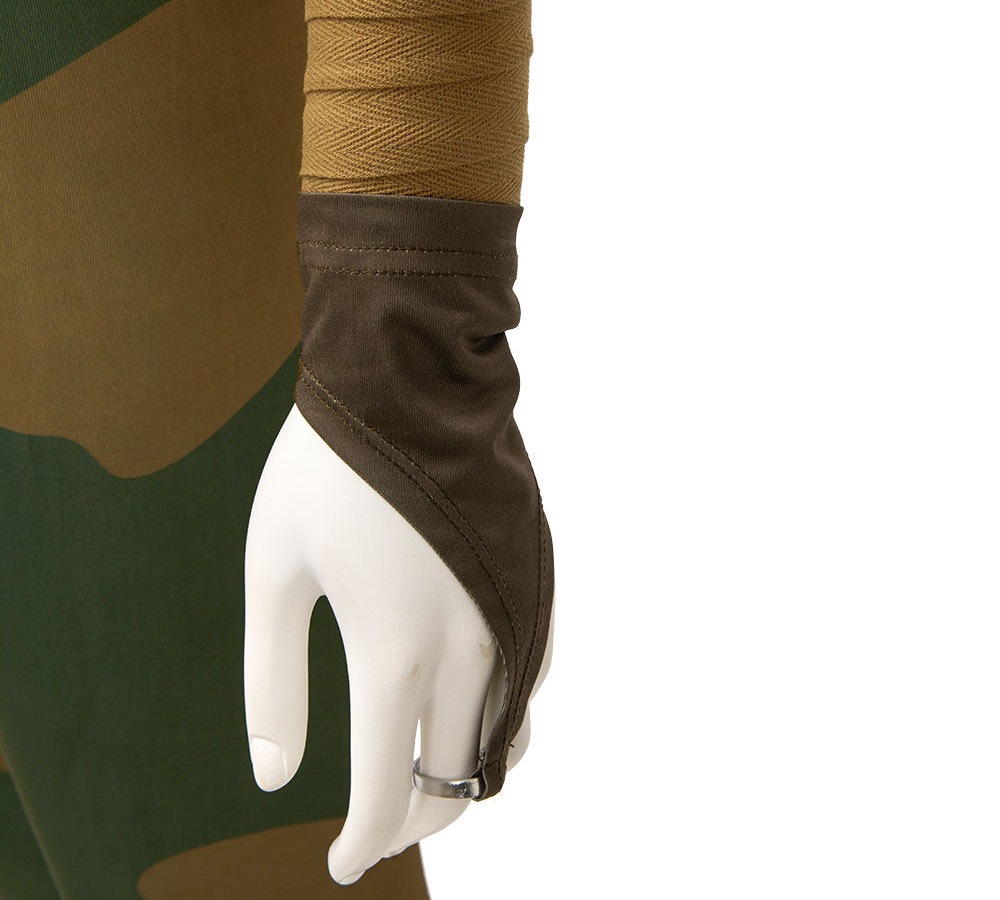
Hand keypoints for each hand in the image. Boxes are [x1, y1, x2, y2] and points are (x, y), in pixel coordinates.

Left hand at [244, 405, 553, 884]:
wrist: (413, 375)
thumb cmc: (329, 468)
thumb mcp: (274, 570)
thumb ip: (271, 681)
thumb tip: (275, 778)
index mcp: (393, 649)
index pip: (387, 789)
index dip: (365, 843)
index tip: (342, 864)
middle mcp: (469, 646)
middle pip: (457, 779)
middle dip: (415, 817)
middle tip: (379, 822)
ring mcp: (512, 614)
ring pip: (506, 738)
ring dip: (463, 771)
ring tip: (419, 771)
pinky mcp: (535, 582)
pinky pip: (530, 680)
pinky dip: (500, 715)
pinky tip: (465, 700)